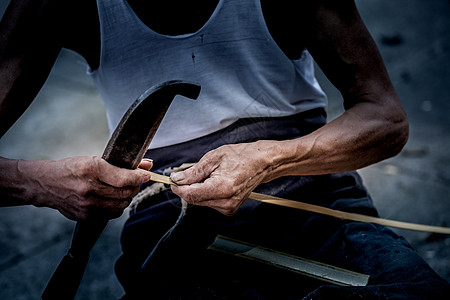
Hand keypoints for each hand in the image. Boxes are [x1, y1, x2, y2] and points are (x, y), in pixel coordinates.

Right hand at [19, 156, 151, 220]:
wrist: (46, 184)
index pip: (123, 178)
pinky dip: (115, 207)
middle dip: (135, 187)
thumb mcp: (94, 159)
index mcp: (90, 169)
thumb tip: (146, 164)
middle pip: (124, 193)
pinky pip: (110, 214)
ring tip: (123, 190)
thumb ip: (120, 162)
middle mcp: (88, 188)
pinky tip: (111, 199)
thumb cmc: (72, 168)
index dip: (139, 177)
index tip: (146, 174)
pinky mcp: (85, 216)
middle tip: (135, 181)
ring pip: (120, 205)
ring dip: (126, 197)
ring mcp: (86, 205)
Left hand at [170, 141, 277, 215]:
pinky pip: (209, 203)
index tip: (173, 180)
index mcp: (222, 188)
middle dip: (187, 188)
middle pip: (194, 200)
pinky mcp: (230, 209)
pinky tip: (215, 182)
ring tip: (209, 175)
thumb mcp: (213, 158)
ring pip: (201, 202)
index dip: (178, 188)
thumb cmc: (240, 156)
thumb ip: (193, 172)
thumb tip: (177, 179)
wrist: (260, 163)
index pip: (191, 195)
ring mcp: (229, 207)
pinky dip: (206, 193)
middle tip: (188, 174)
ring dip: (198, 190)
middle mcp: (226, 201)